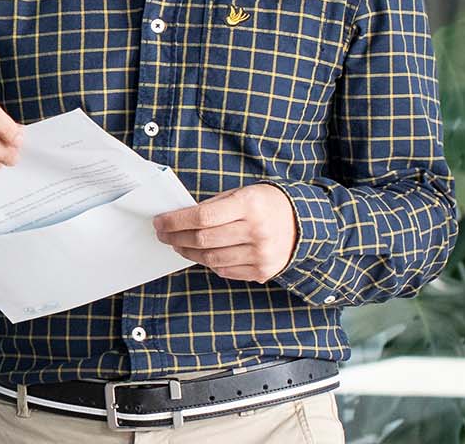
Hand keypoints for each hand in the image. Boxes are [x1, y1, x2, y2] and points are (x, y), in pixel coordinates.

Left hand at [154, 184, 296, 281]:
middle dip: (176, 238)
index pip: (202, 217)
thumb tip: (179, 219)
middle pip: (203, 240)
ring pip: (210, 259)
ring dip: (188, 253)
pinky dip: (208, 263)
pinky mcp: (262, 271)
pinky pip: (224, 270)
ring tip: (178, 245)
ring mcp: (260, 254)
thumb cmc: (267, 205)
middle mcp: (256, 231)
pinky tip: (201, 254)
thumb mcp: (242, 194)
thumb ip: (214, 206)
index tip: (160, 222)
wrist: (304, 224)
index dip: (175, 221)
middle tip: (163, 235)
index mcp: (249, 205)